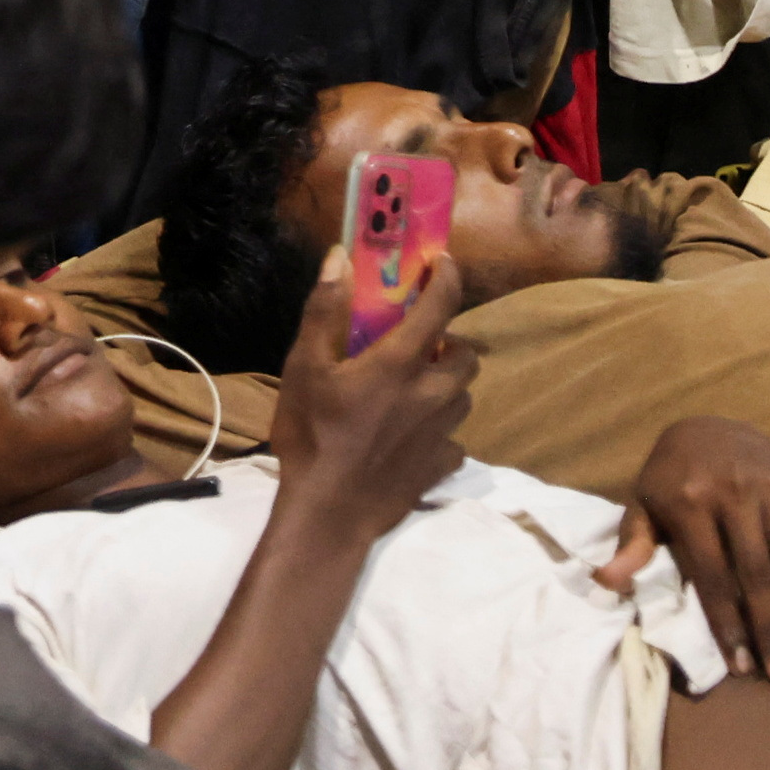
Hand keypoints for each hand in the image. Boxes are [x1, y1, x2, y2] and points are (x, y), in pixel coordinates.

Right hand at [268, 246, 473, 535]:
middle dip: (450, 343)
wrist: (330, 511)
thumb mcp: (302, 367)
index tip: (441, 262)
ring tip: (414, 388)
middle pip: (467, 356)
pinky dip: (441, 429)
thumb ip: (323, 311)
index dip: (446, 278)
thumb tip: (339, 258)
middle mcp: (432, 393)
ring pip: (464, 396)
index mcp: (400, 364)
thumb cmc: (312, 433)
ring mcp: (443, 432)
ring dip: (447, 383)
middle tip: (419, 345)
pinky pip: (455, 439)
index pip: (439, 308)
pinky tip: (412, 435)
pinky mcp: (442, 465)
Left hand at [606, 417, 769, 682]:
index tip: (742, 666)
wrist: (711, 426)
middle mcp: (733, 493)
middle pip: (757, 572)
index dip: (726, 622)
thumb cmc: (670, 478)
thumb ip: (632, 544)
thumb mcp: (642, 503)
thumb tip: (607, 582)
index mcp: (688, 501)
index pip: (710, 573)